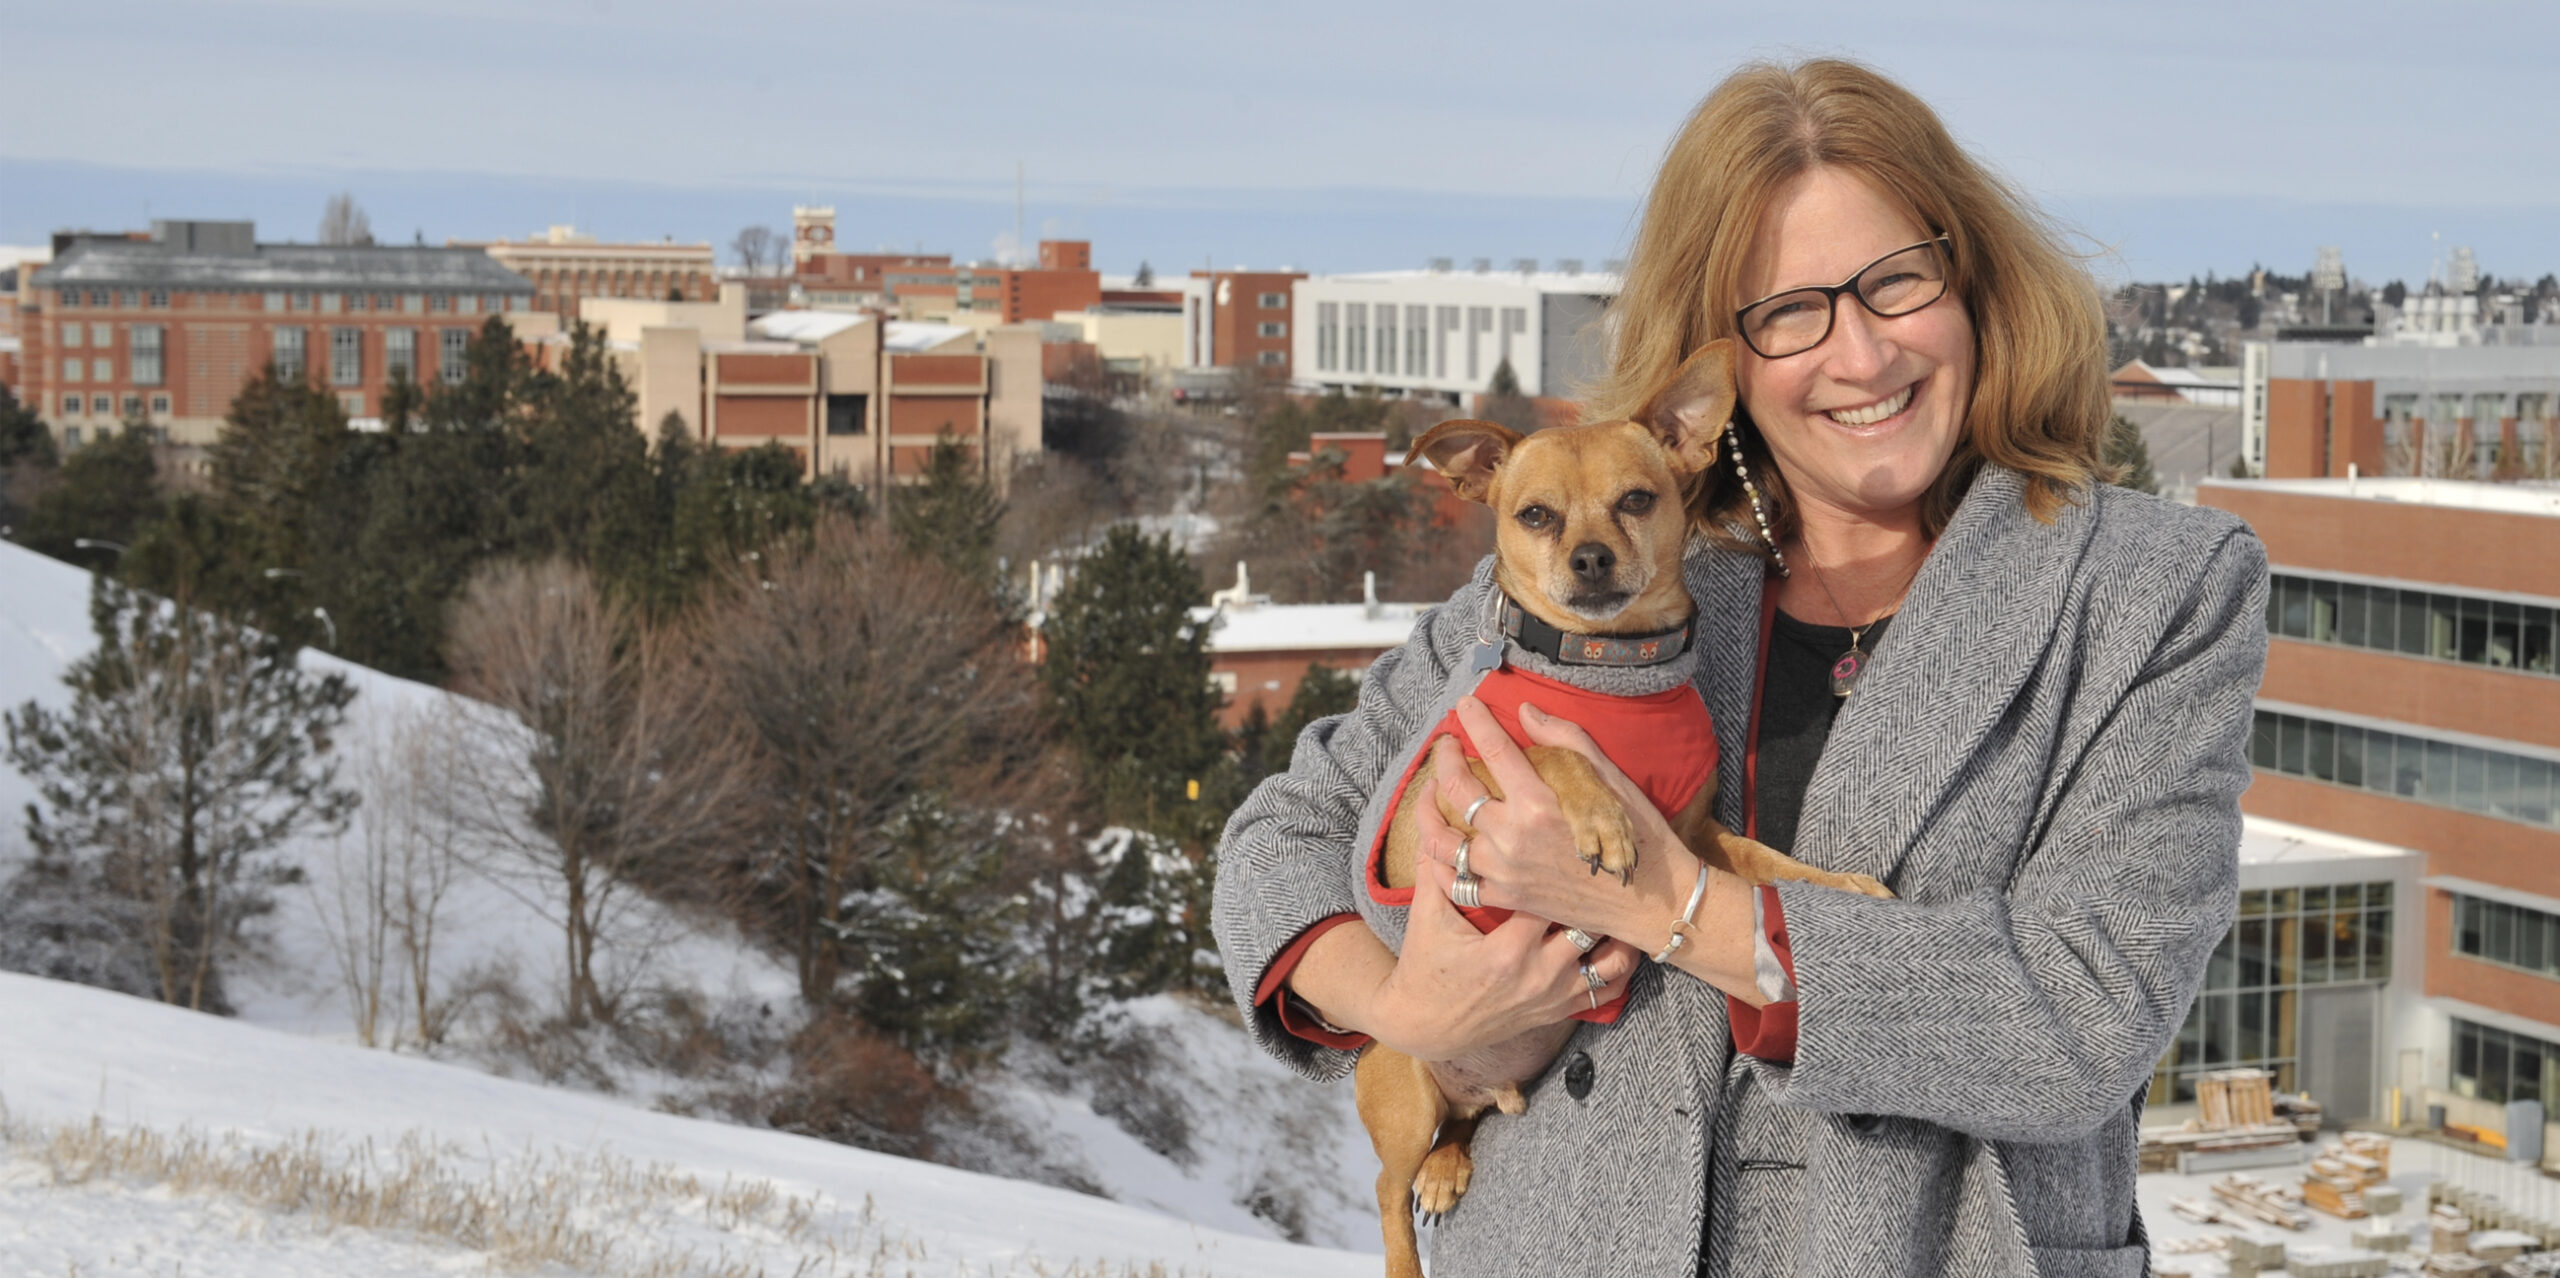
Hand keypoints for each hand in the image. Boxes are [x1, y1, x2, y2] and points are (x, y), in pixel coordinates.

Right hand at [1360, 850, 1640, 1061]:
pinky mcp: (1560, 1011)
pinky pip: (1608, 990)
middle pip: (1589, 924)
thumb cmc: (1425, 963)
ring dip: (1615, 927)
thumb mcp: (1427, 912)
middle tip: (1602, 858)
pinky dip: (1619, 963)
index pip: (1549, 896)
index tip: (1563, 834)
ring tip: (1618, 893)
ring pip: (1611, 959)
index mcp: (1507, 950)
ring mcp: (1554, 997)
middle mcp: (1539, 977)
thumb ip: (1435, 859)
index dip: (1557, 862)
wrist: (1425, 1025)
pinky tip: (1616, 935)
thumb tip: (1432, 799)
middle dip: (1594, 891)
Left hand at [1415, 697, 1699, 945]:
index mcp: (1539, 802)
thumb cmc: (1636, 834)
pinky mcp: (1504, 897)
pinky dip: (1438, 859)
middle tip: (1445, 743)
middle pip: (1456, 788)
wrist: (1649, 900)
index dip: (1476, 720)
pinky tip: (1439, 841)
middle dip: (1444, 757)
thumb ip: (1565, 739)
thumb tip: (1525, 711)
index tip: (1464, 703)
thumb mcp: (1609, 778)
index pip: (1494, 749)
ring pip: (1441, 838)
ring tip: (1429, 792)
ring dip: (1426, 809)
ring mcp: (1503, 870)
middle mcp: (1513, 836)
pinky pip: (1453, 879)